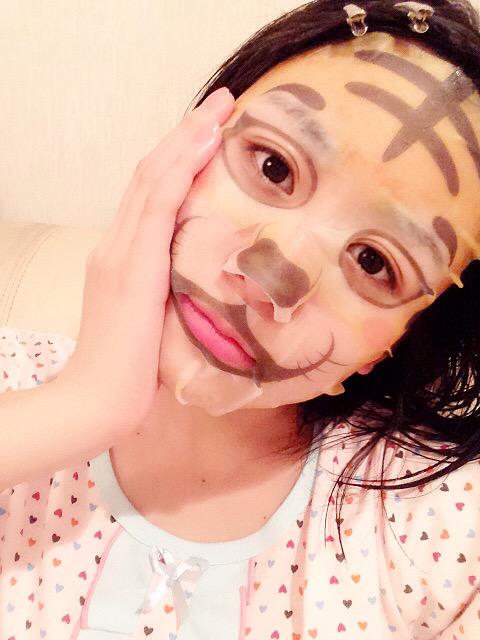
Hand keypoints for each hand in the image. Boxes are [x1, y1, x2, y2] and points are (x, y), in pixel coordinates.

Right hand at [56, 88, 234, 435]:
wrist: (98, 400)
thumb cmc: (129, 371)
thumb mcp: (154, 322)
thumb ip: (170, 295)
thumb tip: (206, 290)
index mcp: (123, 256)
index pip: (150, 193)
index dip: (178, 157)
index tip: (208, 131)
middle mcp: (117, 244)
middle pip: (150, 173)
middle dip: (185, 133)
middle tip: (219, 101)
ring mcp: (121, 253)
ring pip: (153, 179)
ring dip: (187, 138)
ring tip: (219, 107)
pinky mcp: (133, 267)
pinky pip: (158, 207)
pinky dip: (181, 170)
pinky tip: (205, 143)